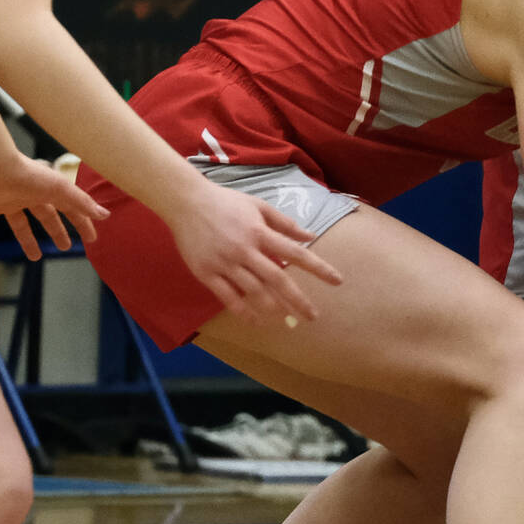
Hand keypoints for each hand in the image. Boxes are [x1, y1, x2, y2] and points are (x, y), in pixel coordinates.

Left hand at [0, 154, 109, 261]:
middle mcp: (28, 196)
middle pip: (46, 217)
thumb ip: (82, 202)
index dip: (81, 224)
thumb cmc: (29, 175)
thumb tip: (105, 215)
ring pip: (19, 224)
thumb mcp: (61, 190)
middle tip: (64, 248)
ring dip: (26, 241)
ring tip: (36, 257)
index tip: (90, 239)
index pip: (69, 209)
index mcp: (47, 191)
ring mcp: (6, 201)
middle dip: (56, 231)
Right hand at [168, 176, 345, 325]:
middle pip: (277, 279)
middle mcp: (245, 250)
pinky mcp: (207, 273)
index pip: (295, 253)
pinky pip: (228, 298)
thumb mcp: (258, 205)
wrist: (186, 202)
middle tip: (313, 316)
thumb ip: (284, 222)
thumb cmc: (225, 202)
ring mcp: (225, 263)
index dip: (318, 268)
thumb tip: (310, 235)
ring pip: (253, 292)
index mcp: (260, 232)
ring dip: (273, 308)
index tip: (337, 280)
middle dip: (298, 299)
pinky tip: (256, 322)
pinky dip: (243, 312)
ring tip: (287, 320)